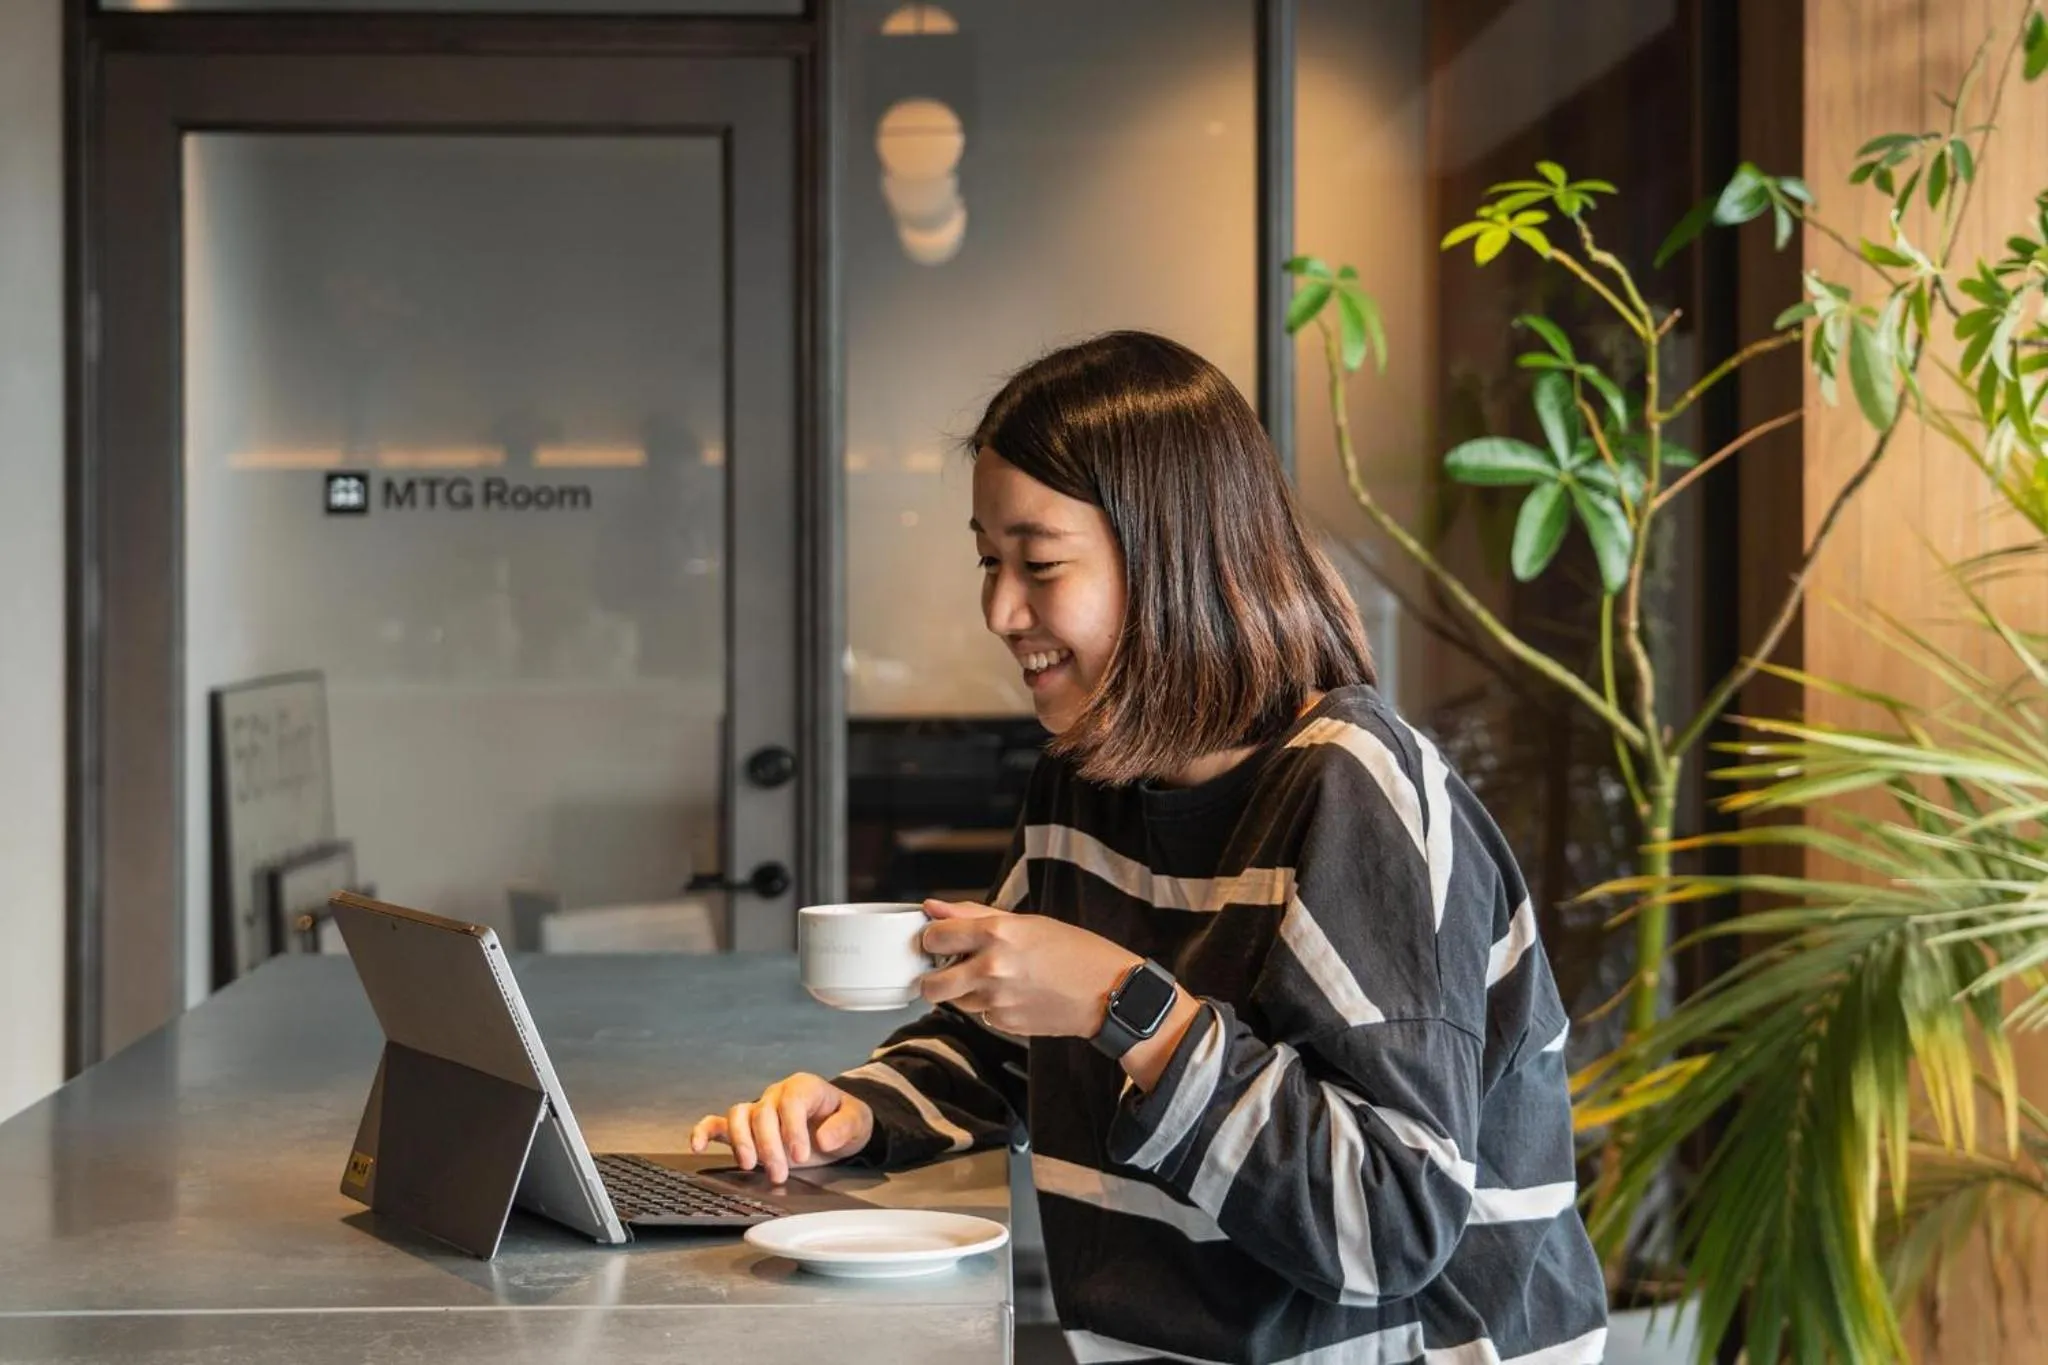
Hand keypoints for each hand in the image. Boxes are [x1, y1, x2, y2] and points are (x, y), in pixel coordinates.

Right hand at [687, 1072, 873, 1183]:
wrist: (838, 1126)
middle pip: (762, 1113)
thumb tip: (823, 1139)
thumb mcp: (857, 1121)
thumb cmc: (844, 1120)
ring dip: (743, 1143)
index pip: (790, 1102)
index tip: (801, 1155)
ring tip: (751, 1166)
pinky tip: (698, 1146)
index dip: (792, 1129)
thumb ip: (844, 1127)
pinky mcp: (745, 1128)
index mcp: (803, 1088)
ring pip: (738, 1116)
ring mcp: (758, 1110)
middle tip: (780, 1174)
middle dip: (769, 1146)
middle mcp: (776, 1095)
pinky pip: (718, 1124)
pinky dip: (704, 1132)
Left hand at [917, 899, 1140, 1039]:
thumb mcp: (1026, 922)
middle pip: (931, 985)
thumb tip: (933, 907)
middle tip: (950, 969)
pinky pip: (982, 1016)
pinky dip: (990, 1007)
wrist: (1109, 992)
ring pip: (956, 1002)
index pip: (934, 937)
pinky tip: (1015, 995)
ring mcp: (997, 1001)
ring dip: (965, 992)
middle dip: (935, 978)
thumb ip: (972, 915)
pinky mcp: (1005, 1024)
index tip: (939, 941)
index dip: (932, 939)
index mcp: (995, 934)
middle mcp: (991, 969)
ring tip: (996, 979)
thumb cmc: (1074, 951)